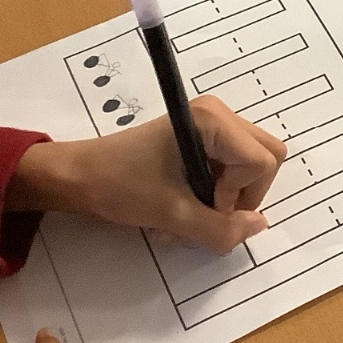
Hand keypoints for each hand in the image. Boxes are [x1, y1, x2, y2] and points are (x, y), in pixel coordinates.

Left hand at [7, 97, 286, 254]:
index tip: (202, 205)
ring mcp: (211, 125)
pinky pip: (230, 168)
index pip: (262, 162)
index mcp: (213, 120)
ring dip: (225, 199)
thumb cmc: (120, 187)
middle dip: (241, 195)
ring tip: (188, 215)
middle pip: (265, 159)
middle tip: (206, 211)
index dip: (239, 194)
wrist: (77, 177)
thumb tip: (259, 227)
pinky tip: (184, 206)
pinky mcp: (201, 138)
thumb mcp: (173, 215)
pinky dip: (214, 193)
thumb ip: (221, 228)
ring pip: (249, 167)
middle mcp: (219, 114)